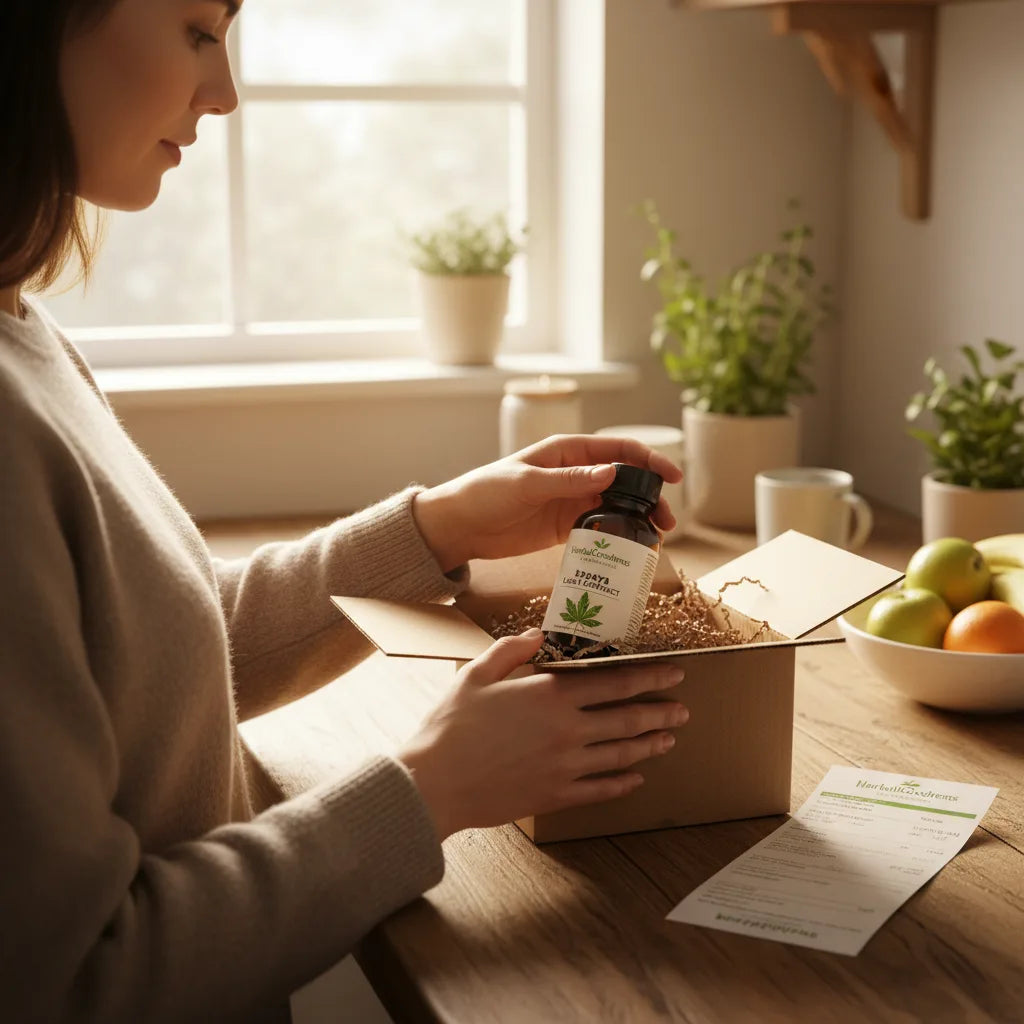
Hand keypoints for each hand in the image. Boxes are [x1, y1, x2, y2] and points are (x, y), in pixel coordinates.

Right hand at [398, 629, 689, 839]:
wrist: (435, 783)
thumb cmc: (452, 725)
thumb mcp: (477, 674)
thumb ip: (511, 650)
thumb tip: (538, 635)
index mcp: (551, 695)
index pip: (614, 682)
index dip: (649, 677)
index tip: (674, 673)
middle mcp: (567, 730)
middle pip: (627, 719)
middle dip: (660, 712)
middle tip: (683, 709)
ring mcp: (565, 766)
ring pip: (621, 754)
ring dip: (649, 745)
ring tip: (669, 739)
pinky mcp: (556, 794)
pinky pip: (600, 789)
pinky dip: (622, 783)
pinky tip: (635, 779)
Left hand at [412, 434, 683, 571]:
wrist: (460, 525)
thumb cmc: (486, 492)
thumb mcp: (527, 483)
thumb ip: (568, 480)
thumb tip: (610, 474)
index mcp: (567, 452)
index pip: (617, 450)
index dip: (648, 460)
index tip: (671, 476)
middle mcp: (575, 474)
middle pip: (624, 481)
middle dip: (650, 496)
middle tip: (667, 519)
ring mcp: (572, 501)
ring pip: (616, 507)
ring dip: (638, 519)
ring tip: (657, 537)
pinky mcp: (565, 527)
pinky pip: (600, 529)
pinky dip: (619, 537)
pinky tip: (634, 548)